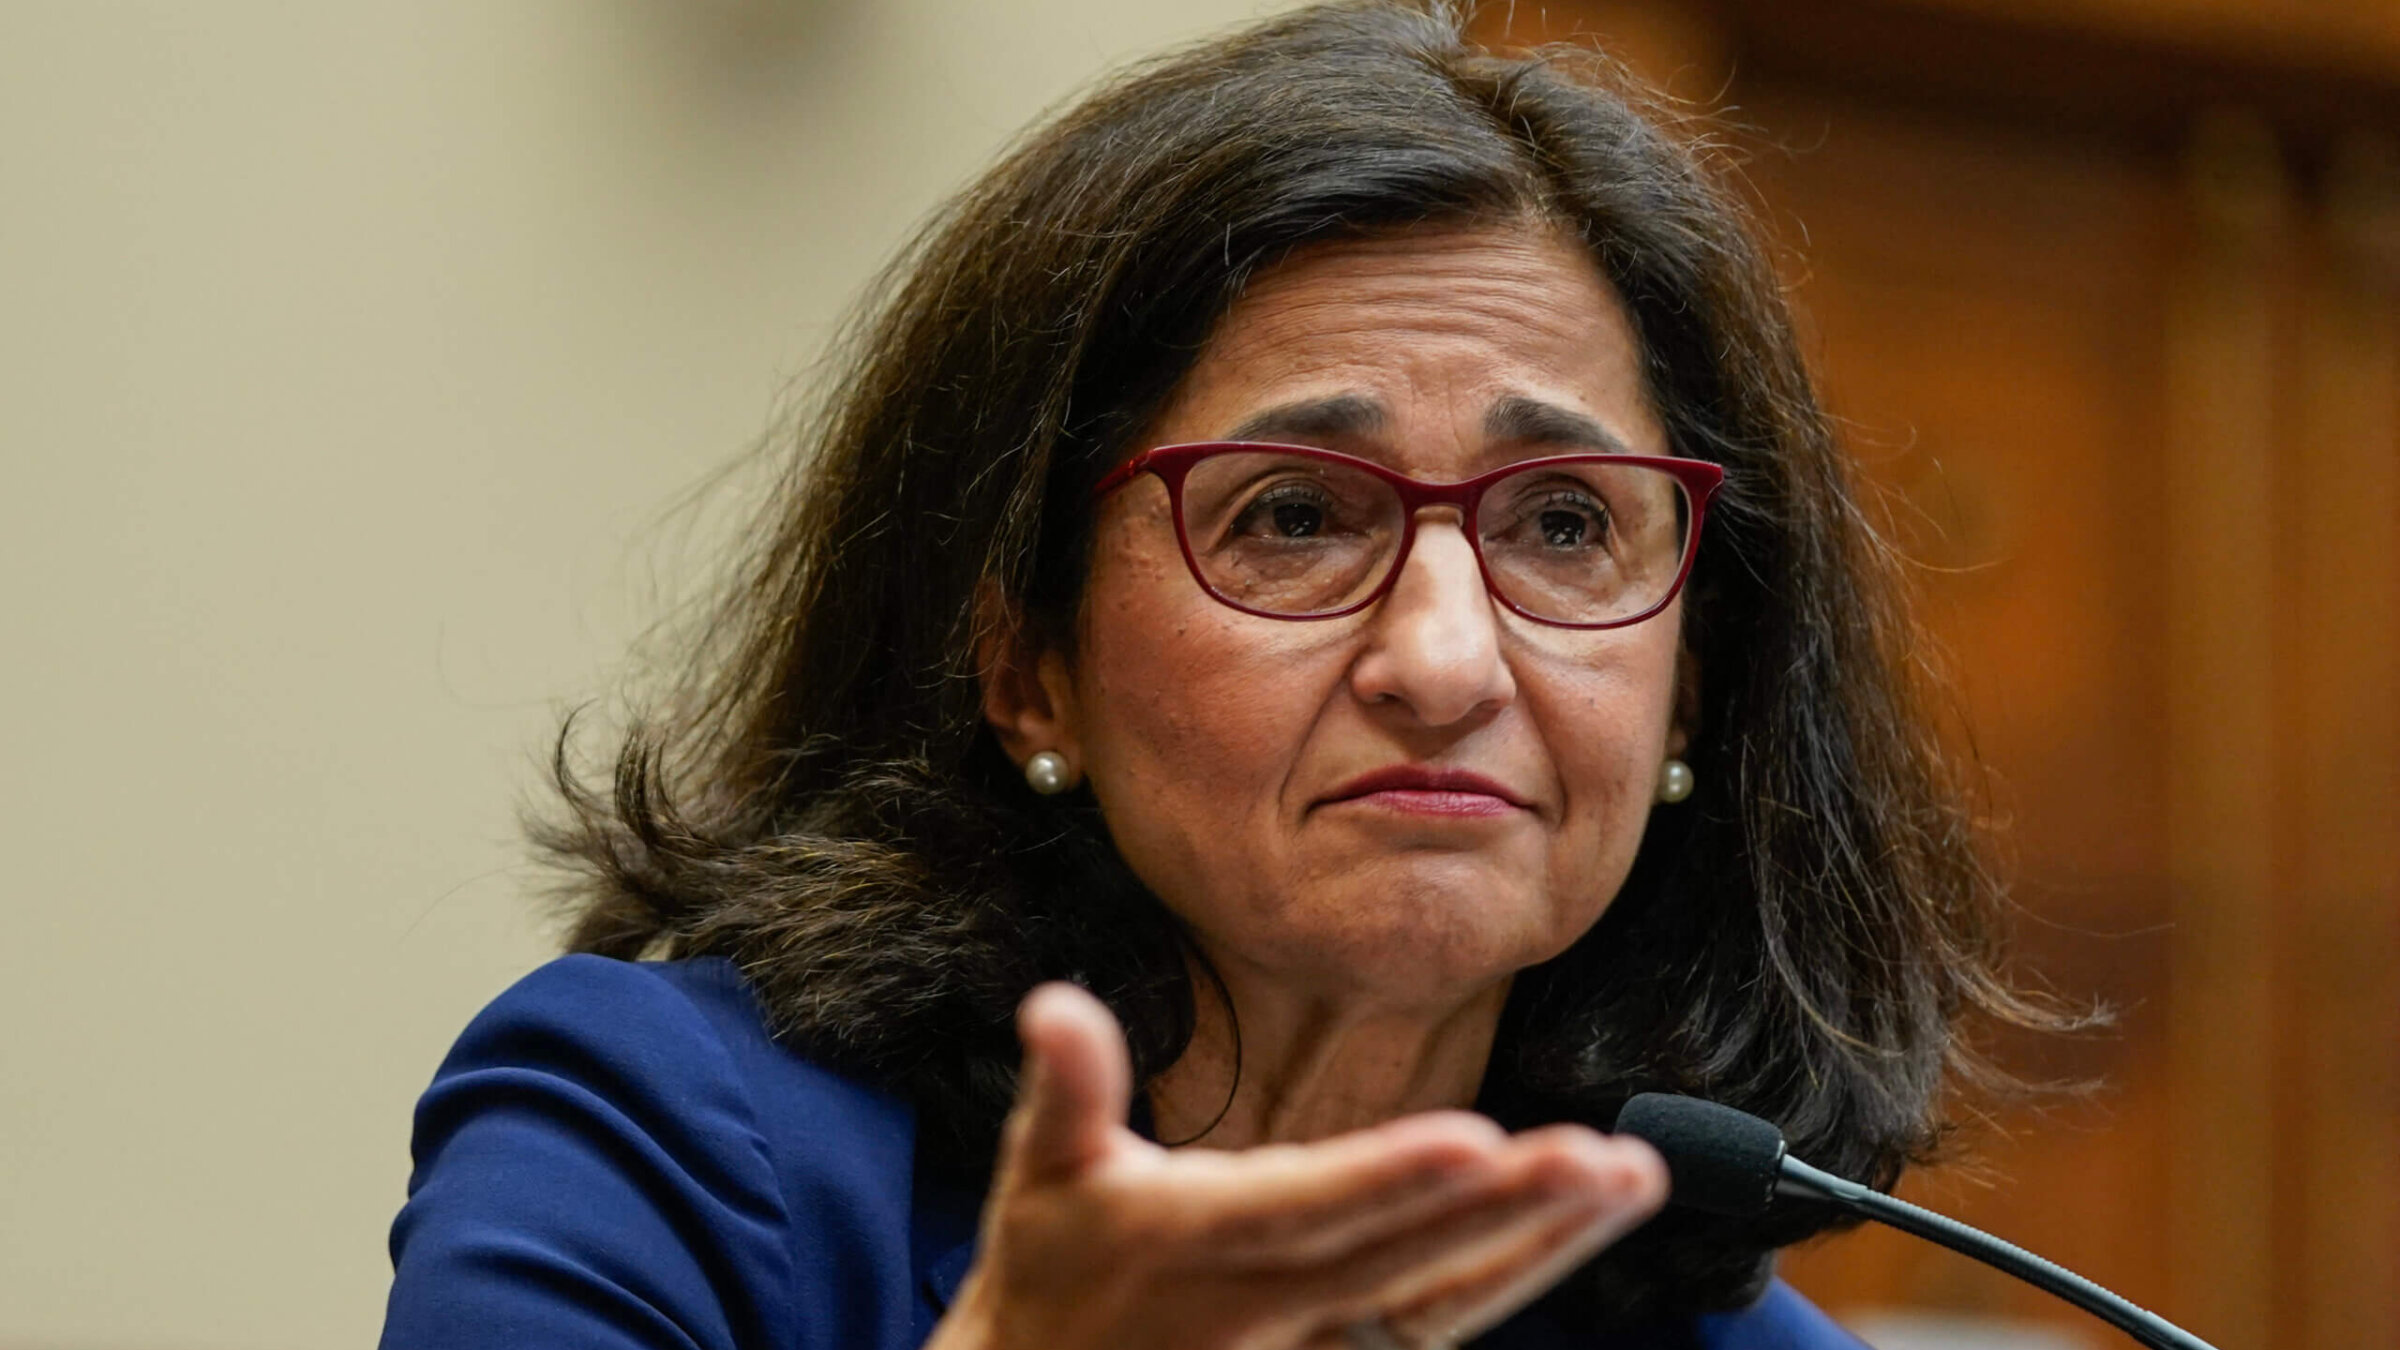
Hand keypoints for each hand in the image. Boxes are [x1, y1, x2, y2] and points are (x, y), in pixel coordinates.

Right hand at [923, 983, 1667, 1349]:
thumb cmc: (1053, 1267)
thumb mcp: (1040, 1172)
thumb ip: (1067, 1087)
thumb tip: (1052, 1002)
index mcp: (1196, 1244)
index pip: (1307, 1211)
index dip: (1389, 1181)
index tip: (1477, 1140)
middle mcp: (1269, 1308)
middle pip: (1406, 1261)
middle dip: (1509, 1212)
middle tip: (1603, 1159)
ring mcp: (1315, 1347)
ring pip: (1448, 1301)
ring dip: (1543, 1242)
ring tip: (1631, 1176)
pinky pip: (1445, 1322)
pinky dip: (1519, 1275)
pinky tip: (1588, 1220)